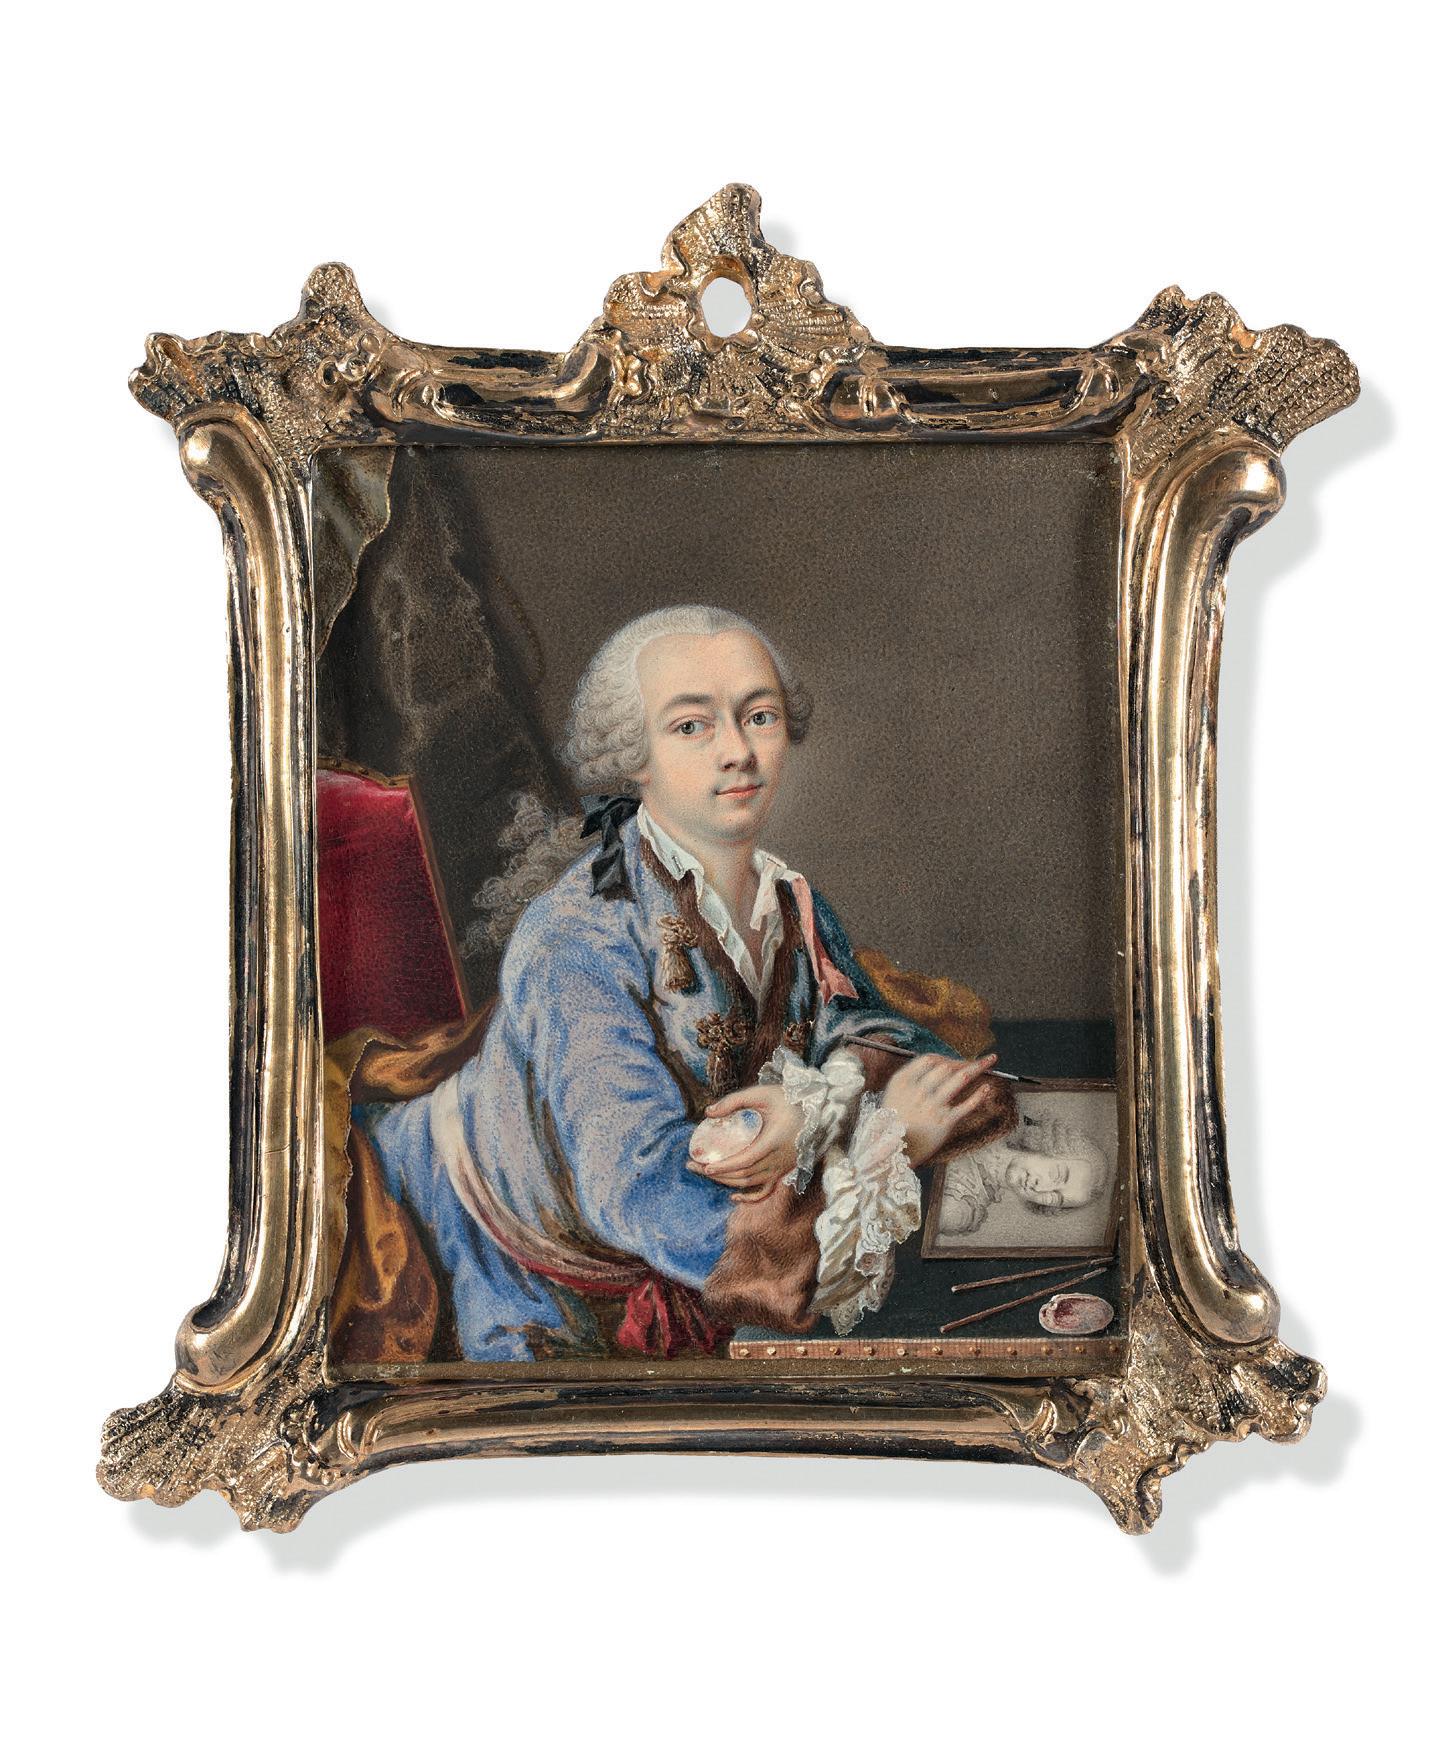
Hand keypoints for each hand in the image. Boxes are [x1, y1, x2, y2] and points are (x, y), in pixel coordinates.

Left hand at [686, 1084, 803, 1203]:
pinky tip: (733, 1196)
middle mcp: (778, 1160)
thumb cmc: (789, 1099)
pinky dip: (750, 1197)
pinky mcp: (784, 1170)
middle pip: (743, 1175)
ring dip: (726, 1182)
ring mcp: (782, 1168)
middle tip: (693, 1166)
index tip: (704, 1165)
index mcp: (773, 1142)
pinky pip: (766, 1190)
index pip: (744, 1161)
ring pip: (750, 1183)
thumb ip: (734, 1101)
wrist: (820, 1109)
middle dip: (716, 1173)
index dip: (723, 1166)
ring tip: (705, 1173)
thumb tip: (708, 1112)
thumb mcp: (762, 1093)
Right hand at [881, 1052, 1001, 1165]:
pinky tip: (987, 1088)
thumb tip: (937, 1064)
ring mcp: (932, 1106)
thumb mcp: (894, 1092)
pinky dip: (979, 1095)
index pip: (930, 1060)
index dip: (945, 1058)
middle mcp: (918, 1091)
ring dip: (977, 1068)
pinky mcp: (944, 1122)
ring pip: (959, 1080)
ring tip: (990, 1062)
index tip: (955, 1062)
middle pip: (947, 1067)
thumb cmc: (895, 1120)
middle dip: (965, 1062)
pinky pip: (966, 1105)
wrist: (894, 1149)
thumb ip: (912, 1077)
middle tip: (980, 1062)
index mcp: (904, 1081)